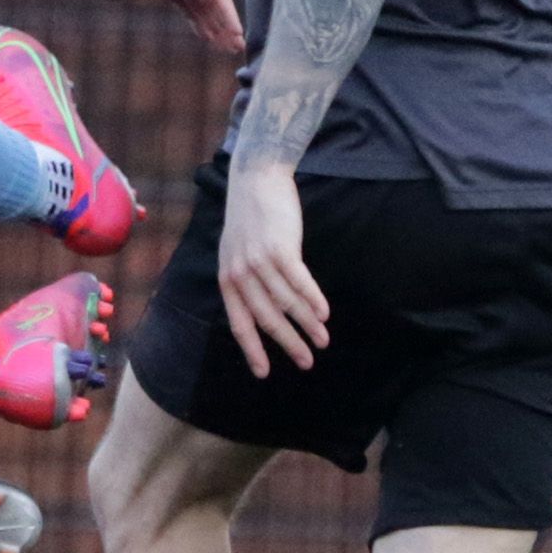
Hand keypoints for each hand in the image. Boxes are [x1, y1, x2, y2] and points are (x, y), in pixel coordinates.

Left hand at [216, 159, 328, 376]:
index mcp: (227, 279)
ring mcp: (259, 262)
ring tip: (323, 339)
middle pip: (267, 320)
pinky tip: (325, 314)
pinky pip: (299, 282)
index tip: (265, 373)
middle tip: (307, 362)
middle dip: (289, 344)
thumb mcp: (236, 252)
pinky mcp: (280, 248)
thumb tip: (264, 310)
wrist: (255, 178)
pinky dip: (313, 301)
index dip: (253, 350)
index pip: (240, 324)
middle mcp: (240, 274)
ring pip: (286, 304)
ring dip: (307, 325)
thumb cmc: (250, 218)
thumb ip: (246, 280)